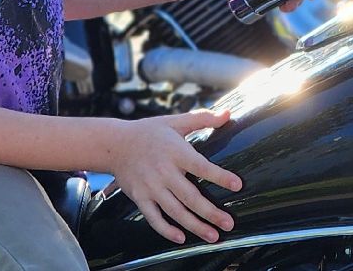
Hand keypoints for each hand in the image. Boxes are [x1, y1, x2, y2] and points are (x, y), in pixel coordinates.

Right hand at [103, 111, 242, 244]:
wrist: (114, 144)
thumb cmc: (150, 132)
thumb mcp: (175, 122)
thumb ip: (203, 118)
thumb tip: (229, 114)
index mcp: (175, 152)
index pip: (201, 166)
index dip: (220, 177)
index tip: (238, 186)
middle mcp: (163, 171)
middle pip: (190, 196)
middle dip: (211, 212)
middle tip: (229, 224)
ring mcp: (150, 187)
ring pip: (175, 211)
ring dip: (195, 226)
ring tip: (213, 236)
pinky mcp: (139, 198)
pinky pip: (154, 218)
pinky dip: (166, 230)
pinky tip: (182, 238)